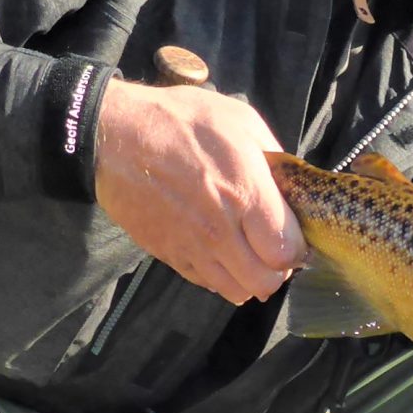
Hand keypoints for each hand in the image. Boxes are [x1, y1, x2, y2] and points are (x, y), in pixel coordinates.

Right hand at [94, 80, 306, 304]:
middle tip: (273, 248)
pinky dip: (221, 276)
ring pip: (237, 291)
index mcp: (244, 193)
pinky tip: (220, 251)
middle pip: (265, 282)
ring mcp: (191, 247)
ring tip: (248, 253)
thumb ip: (272, 159)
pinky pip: (206, 283)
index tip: (293, 234)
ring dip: (249, 277)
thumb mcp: (239, 120)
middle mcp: (220, 230)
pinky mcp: (169, 255)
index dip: (297, 248)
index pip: (286, 252)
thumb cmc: (180, 121)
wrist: (114, 137)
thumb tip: (290, 189)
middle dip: (277, 270)